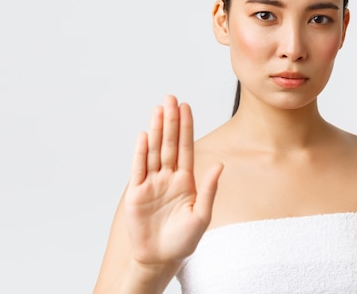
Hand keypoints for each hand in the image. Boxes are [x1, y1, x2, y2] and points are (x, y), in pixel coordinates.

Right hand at [124, 95, 222, 266]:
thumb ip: (209, 189)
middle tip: (171, 98)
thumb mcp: (201, 215)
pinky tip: (144, 135)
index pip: (186, 148)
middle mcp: (168, 177)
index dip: (186, 127)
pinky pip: (138, 168)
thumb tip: (220, 164)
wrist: (160, 258)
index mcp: (186, 180)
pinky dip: (140, 152)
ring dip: (156, 130)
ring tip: (158, 109)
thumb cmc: (183, 240)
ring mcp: (151, 183)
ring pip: (154, 151)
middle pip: (169, 144)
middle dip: (170, 121)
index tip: (186, 107)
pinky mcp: (136, 194)